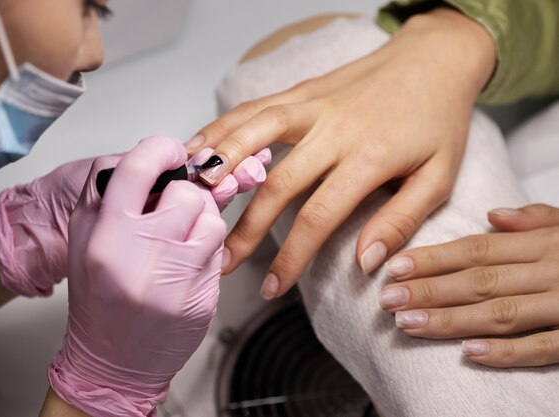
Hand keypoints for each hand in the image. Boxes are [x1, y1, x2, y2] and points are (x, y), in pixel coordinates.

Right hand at [48, 136, 225, 416]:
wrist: (112, 363)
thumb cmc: (98, 300)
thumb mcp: (85, 241)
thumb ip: (109, 196)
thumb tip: (146, 159)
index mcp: (106, 237)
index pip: (139, 168)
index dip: (160, 149)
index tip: (168, 153)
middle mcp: (141, 257)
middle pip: (188, 193)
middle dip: (184, 196)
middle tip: (172, 210)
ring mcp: (176, 281)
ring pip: (212, 220)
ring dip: (201, 223)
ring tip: (179, 240)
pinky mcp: (202, 299)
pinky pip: (219, 252)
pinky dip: (207, 251)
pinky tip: (185, 267)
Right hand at [186, 8, 495, 299]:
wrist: (434, 58)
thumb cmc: (439, 119)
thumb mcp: (439, 176)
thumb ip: (401, 220)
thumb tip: (364, 261)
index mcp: (369, 156)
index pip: (319, 216)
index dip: (291, 257)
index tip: (273, 287)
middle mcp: (334, 129)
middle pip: (277, 184)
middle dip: (245, 229)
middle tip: (222, 262)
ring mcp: (313, 105)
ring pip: (254, 133)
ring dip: (219, 167)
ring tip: (191, 199)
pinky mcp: (301, 90)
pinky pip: (253, 107)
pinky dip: (222, 127)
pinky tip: (198, 146)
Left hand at [381, 204, 558, 367]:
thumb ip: (536, 219)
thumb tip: (492, 215)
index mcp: (546, 244)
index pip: (478, 250)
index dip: (433, 259)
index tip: (394, 267)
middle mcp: (553, 272)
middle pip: (480, 281)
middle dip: (428, 290)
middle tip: (387, 299)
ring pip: (501, 313)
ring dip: (451, 320)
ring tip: (408, 323)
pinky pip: (544, 348)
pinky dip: (506, 352)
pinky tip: (467, 352)